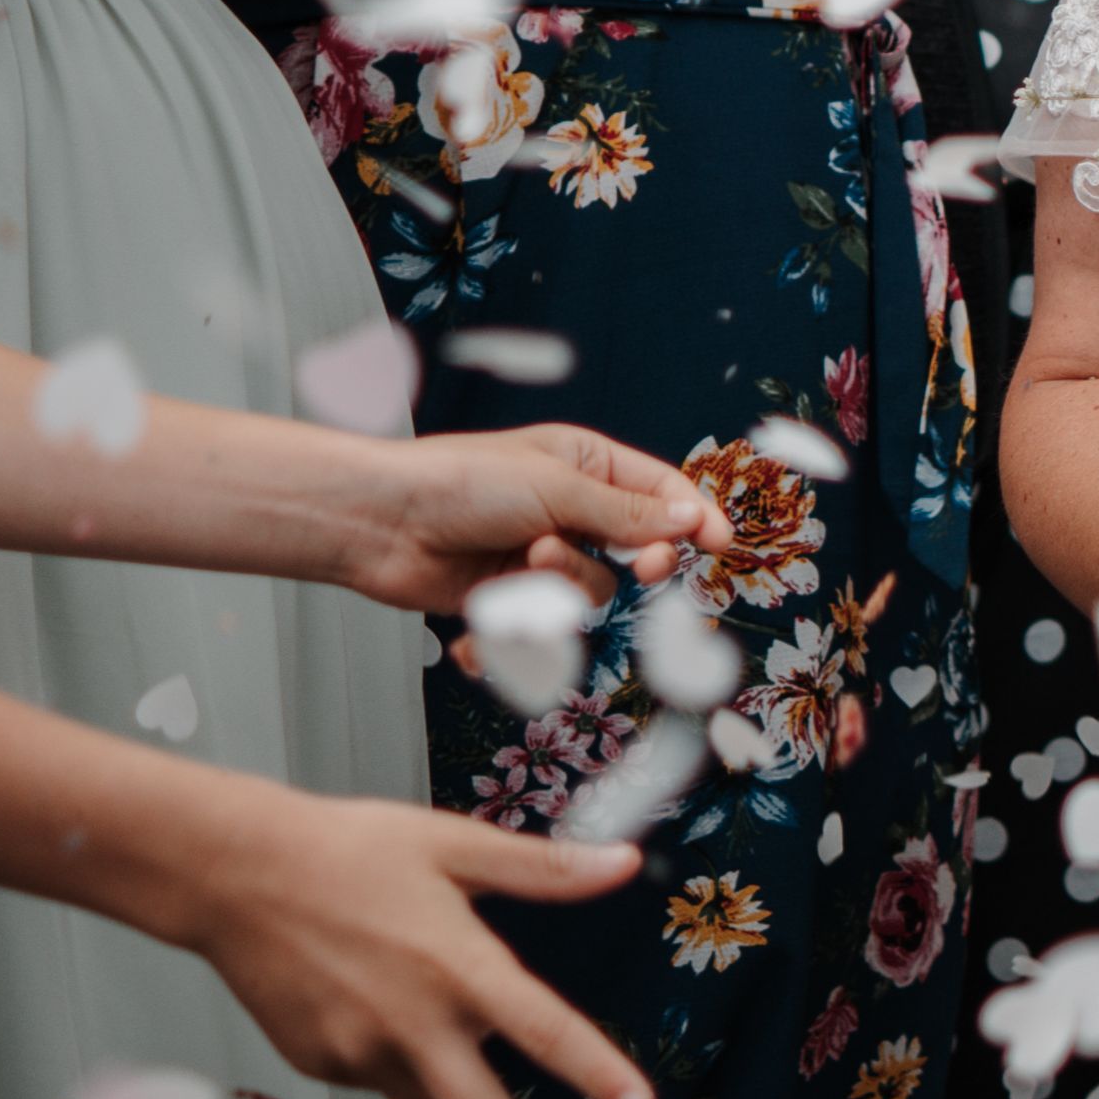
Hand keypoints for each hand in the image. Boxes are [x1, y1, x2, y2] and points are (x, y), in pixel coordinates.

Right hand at [143, 790, 655, 1098]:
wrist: (229, 873)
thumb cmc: (343, 849)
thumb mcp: (453, 845)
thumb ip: (544, 869)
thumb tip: (622, 864)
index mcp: (456, 966)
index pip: (543, 1030)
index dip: (596, 1070)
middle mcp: (411, 1023)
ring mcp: (359, 1052)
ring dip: (457, 1095)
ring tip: (438, 1029)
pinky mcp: (319, 1065)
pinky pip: (377, 1078)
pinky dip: (395, 1057)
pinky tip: (369, 999)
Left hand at [313, 425, 722, 611]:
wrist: (379, 523)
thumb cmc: (461, 484)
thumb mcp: (554, 488)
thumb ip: (624, 514)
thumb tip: (688, 522)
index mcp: (584, 463)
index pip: (658, 493)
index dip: (692, 518)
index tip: (719, 545)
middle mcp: (566, 510)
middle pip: (633, 550)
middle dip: (634, 560)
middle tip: (644, 569)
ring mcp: (536, 557)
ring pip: (590, 593)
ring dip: (561, 587)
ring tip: (520, 565)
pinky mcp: (505, 600)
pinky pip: (539, 629)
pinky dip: (516, 635)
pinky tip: (487, 628)